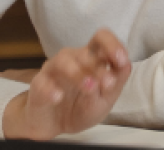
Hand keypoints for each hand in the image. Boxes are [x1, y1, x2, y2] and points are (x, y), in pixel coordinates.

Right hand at [1, 29, 130, 139]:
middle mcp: (73, 59)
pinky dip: (51, 89)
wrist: (55, 126)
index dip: (112, 44)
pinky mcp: (38, 85)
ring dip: (78, 74)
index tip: (121, 60)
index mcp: (92, 58)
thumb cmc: (82, 107)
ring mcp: (53, 70)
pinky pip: (42, 82)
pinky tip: (58, 97)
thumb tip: (125, 65)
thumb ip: (115, 83)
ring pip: (63, 61)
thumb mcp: (105, 100)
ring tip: (89, 89)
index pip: (101, 38)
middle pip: (84, 52)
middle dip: (98, 68)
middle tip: (107, 84)